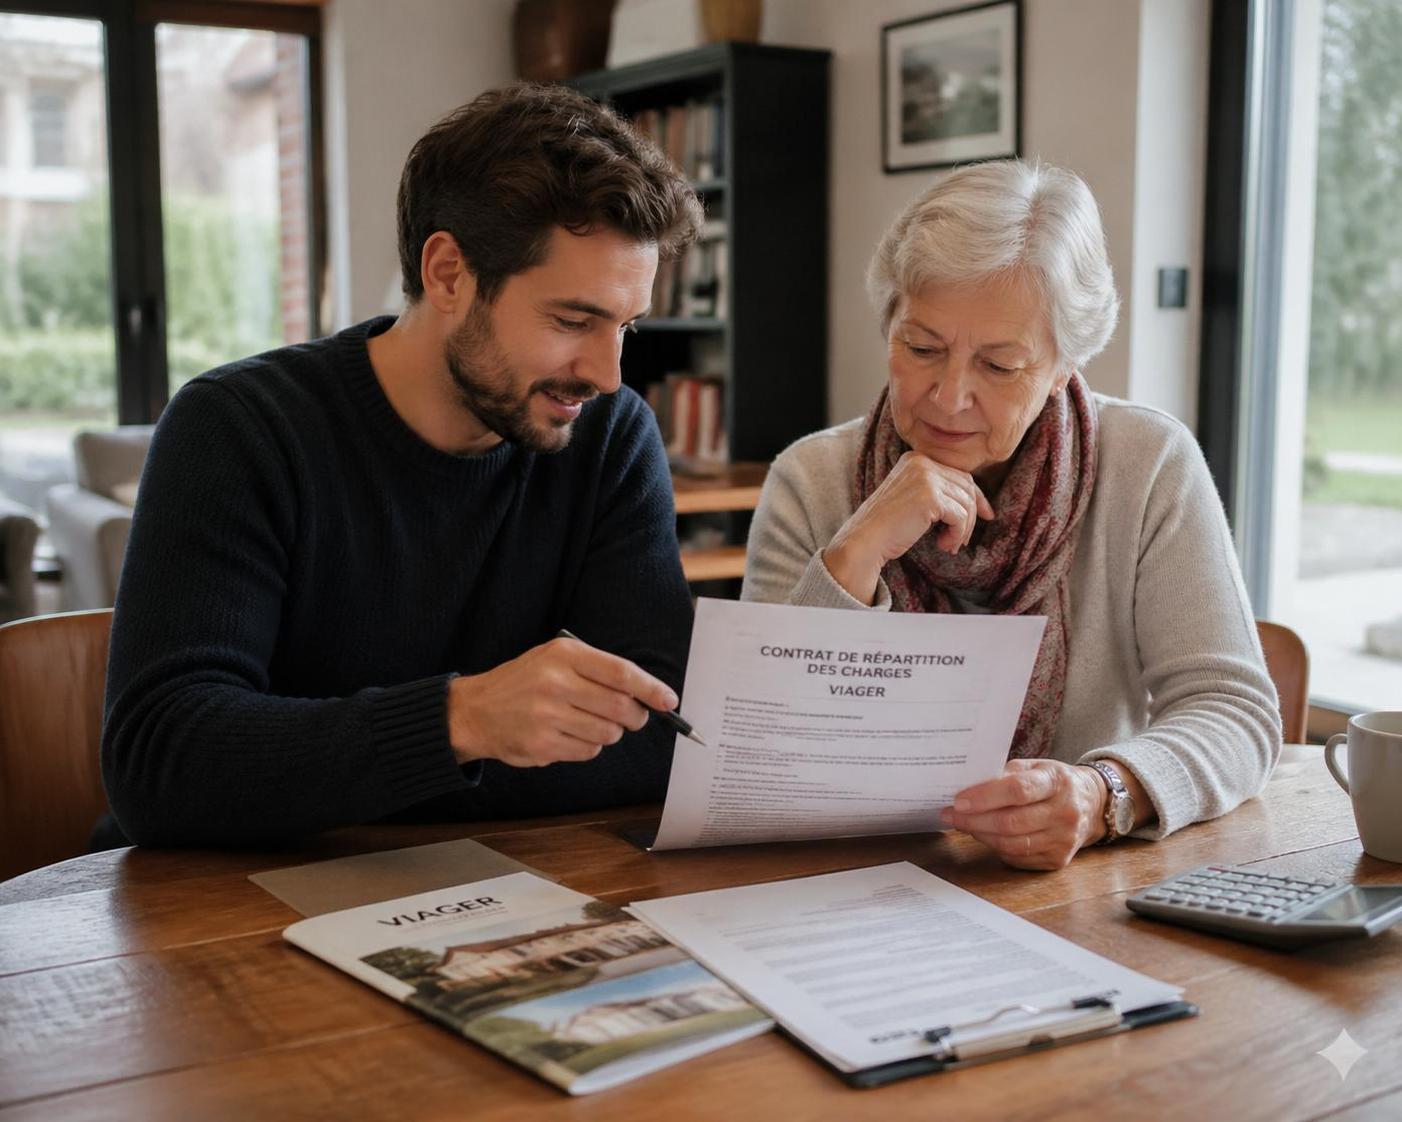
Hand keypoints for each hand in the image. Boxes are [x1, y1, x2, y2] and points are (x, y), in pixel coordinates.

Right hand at [447, 636, 678, 767]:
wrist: (476, 710)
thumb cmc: (525, 682)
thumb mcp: (555, 658)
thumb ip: (599, 671)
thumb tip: (648, 694)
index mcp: (563, 654)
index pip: (621, 673)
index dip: (651, 688)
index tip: (669, 701)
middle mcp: (555, 682)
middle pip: (620, 706)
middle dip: (635, 716)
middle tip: (633, 717)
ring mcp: (547, 716)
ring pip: (608, 733)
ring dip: (610, 732)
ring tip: (589, 722)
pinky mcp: (543, 745)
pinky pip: (589, 751)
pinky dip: (589, 746)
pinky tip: (570, 735)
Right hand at [823, 451, 994, 604]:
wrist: (865, 539)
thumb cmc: (887, 527)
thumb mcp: (914, 500)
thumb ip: (939, 492)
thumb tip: (981, 504)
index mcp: (916, 459)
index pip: (959, 474)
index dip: (976, 497)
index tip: (986, 515)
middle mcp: (921, 462)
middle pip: (967, 486)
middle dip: (971, 515)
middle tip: (961, 540)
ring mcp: (926, 477)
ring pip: (966, 503)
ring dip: (963, 529)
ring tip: (949, 545)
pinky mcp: (930, 497)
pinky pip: (960, 517)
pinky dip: (957, 534)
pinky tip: (944, 545)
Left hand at [941, 761, 1107, 869]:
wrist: (1090, 804)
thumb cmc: (1052, 782)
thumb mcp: (1033, 767)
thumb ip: (1004, 774)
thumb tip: (967, 787)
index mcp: (1057, 781)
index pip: (1017, 790)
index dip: (984, 797)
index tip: (958, 800)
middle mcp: (1065, 812)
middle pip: (1011, 822)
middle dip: (973, 819)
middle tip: (950, 815)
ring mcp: (1063, 839)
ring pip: (1012, 844)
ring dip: (980, 835)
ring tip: (963, 824)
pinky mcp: (1058, 859)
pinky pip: (1018, 857)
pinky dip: (996, 847)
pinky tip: (984, 835)